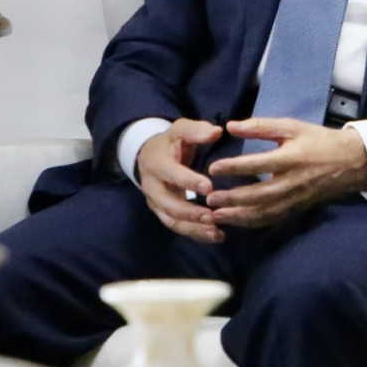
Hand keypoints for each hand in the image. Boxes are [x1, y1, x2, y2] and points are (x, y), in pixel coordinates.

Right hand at [136, 119, 224, 243]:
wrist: (148, 156)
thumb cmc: (170, 142)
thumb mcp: (180, 130)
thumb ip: (197, 130)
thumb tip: (217, 131)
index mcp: (156, 163)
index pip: (171, 174)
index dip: (188, 181)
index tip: (209, 187)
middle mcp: (152, 186)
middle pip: (168, 204)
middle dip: (190, 212)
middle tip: (212, 217)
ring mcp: (156, 203)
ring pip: (172, 220)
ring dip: (193, 229)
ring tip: (216, 233)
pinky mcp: (163, 213)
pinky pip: (177, 227)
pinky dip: (196, 234)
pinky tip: (216, 236)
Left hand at [206, 118, 366, 227]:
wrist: (350, 162)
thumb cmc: (318, 141)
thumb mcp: (292, 126)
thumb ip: (261, 126)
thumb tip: (231, 126)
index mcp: (290, 159)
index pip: (257, 164)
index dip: (234, 167)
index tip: (212, 168)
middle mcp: (291, 183)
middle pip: (257, 195)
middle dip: (231, 199)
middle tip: (209, 199)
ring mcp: (294, 200)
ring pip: (263, 213)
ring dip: (238, 216)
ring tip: (216, 216)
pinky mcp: (296, 210)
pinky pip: (271, 220)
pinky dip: (252, 224)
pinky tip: (236, 222)